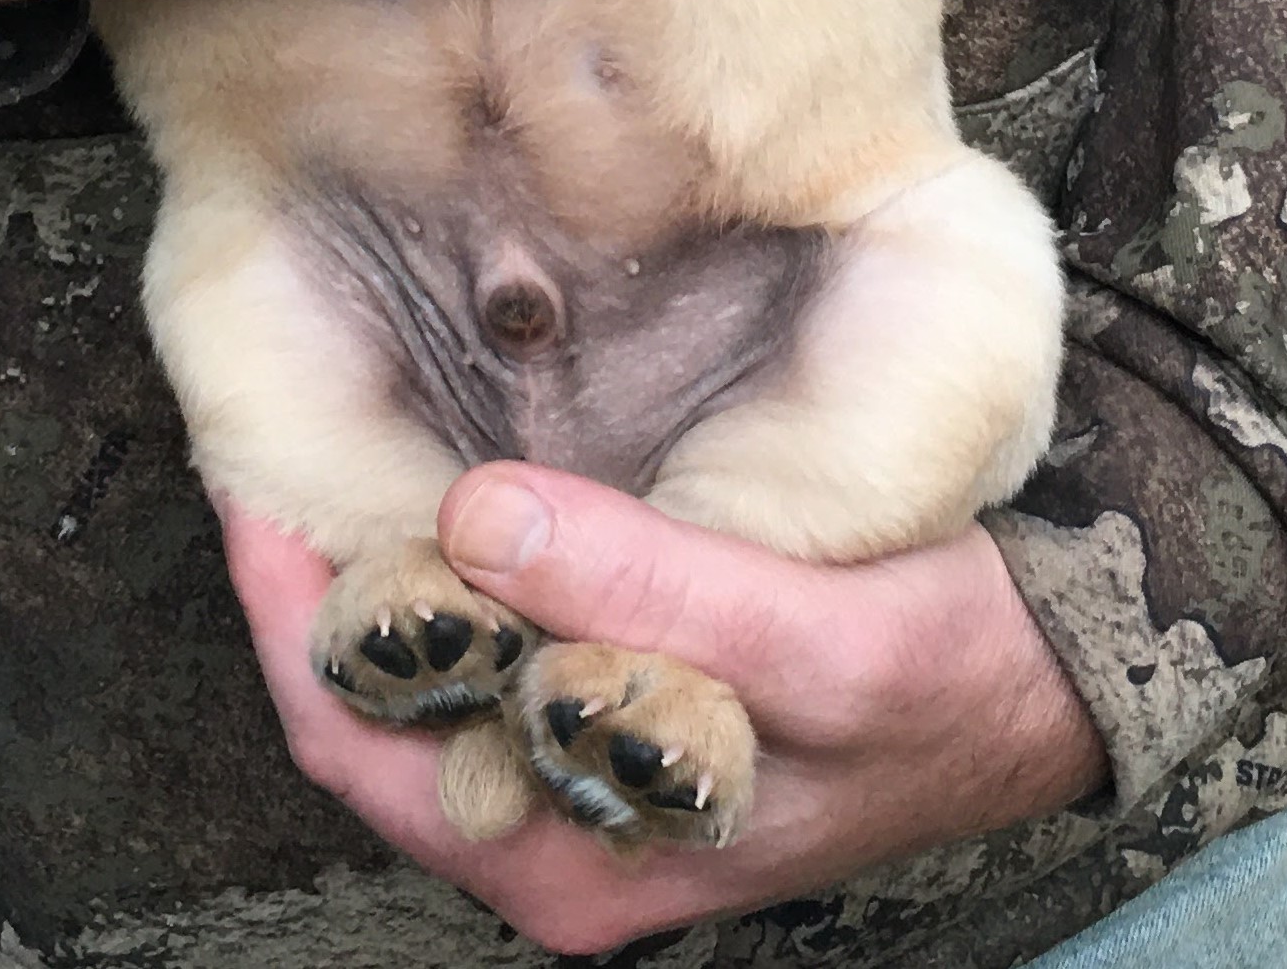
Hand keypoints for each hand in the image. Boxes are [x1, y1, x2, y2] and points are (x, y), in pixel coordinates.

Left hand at [225, 467, 1107, 955]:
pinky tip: (432, 472)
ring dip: (368, 564)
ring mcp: (566, 778)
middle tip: (272, 425)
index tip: (247, 467)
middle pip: (360, 707)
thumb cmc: (941, 672)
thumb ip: (650, 592)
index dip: (288, 604)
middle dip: (310, 576)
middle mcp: (548, 836)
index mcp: (576, 860)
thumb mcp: (815, 636)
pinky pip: (476, 641)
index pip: (354, 734)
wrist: (1039, 683)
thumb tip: (476, 522)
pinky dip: (440, 564)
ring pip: (411, 672)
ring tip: (331, 430)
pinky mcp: (599, 714)